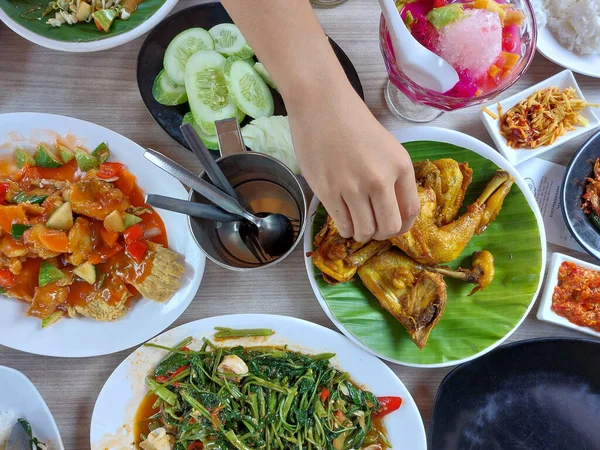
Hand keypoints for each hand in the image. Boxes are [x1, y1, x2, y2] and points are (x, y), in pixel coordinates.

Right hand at [287, 84, 419, 242]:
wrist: (321, 104)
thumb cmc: (353, 122)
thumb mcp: (387, 147)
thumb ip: (393, 177)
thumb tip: (392, 209)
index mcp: (400, 166)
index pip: (410, 212)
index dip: (403, 227)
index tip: (393, 227)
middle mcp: (380, 180)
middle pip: (389, 227)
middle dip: (382, 234)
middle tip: (373, 229)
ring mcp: (353, 187)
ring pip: (364, 231)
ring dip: (361, 233)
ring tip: (356, 225)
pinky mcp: (328, 192)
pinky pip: (342, 225)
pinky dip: (345, 229)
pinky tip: (343, 220)